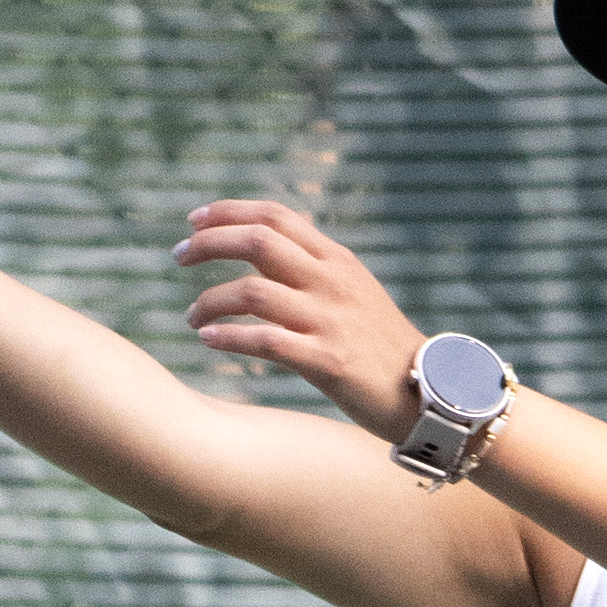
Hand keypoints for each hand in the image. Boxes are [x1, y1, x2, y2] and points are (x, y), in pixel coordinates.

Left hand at [177, 195, 427, 441]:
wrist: (428, 393)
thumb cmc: (379, 347)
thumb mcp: (351, 293)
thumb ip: (310, 270)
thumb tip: (257, 253)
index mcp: (336, 260)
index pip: (274, 216)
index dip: (227, 212)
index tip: (194, 222)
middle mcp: (332, 282)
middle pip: (258, 241)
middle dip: (209, 243)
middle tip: (179, 257)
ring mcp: (330, 321)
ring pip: (253, 291)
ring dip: (210, 301)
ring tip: (191, 318)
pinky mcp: (328, 362)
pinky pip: (266, 341)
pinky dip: (229, 338)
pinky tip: (208, 341)